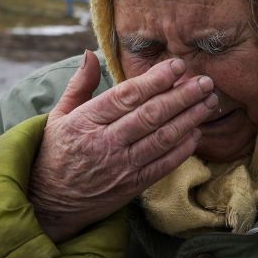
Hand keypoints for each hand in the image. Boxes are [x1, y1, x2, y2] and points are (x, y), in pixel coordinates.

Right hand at [29, 50, 216, 242]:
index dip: (155, 79)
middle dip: (182, 96)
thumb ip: (80, 84)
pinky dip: (183, 149)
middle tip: (205, 81)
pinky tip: (197, 133)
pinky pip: (163, 166)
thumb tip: (91, 53)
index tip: (177, 66)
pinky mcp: (132, 187)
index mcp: (86, 122)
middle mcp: (105, 144)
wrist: (48, 204)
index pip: (126, 96)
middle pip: (150, 115)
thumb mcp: (58, 116)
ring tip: (210, 102)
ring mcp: (120, 167)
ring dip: (190, 119)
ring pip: (162, 139)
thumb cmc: (54, 153)